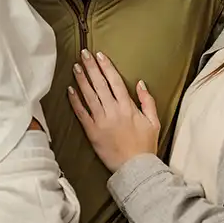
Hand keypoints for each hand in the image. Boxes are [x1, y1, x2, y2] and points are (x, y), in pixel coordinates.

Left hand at [68, 49, 159, 171]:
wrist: (135, 168)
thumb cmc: (146, 145)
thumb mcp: (154, 121)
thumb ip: (147, 100)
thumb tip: (140, 83)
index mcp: (127, 107)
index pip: (115, 81)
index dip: (106, 67)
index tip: (99, 55)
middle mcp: (112, 111)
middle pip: (99, 84)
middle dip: (91, 67)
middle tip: (83, 54)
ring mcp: (101, 121)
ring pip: (88, 95)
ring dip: (81, 80)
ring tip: (75, 67)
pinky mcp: (92, 132)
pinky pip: (81, 113)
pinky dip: (75, 101)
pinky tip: (70, 90)